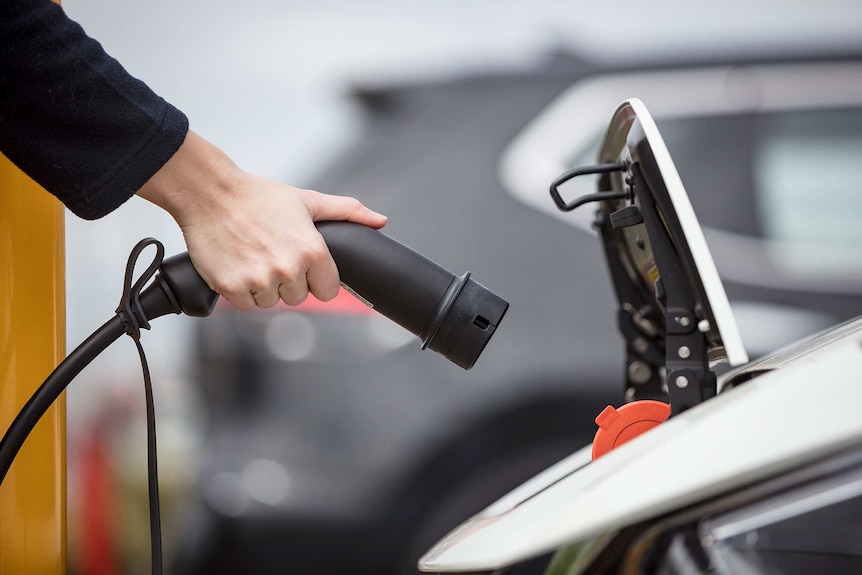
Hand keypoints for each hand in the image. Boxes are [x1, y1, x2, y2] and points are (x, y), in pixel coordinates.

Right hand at [137, 131, 386, 309]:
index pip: (327, 292)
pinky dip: (241, 291)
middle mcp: (288, 269)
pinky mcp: (231, 287)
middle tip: (272, 253)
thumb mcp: (308, 200)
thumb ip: (347, 211)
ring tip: (253, 256)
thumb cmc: (259, 196)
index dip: (315, 279)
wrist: (210, 192)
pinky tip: (238, 265)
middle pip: (298, 298)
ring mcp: (259, 280)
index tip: (301, 265)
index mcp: (312, 251)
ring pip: (271, 303)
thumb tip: (381, 221)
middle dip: (287, 281)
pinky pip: (246, 306)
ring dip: (263, 287)